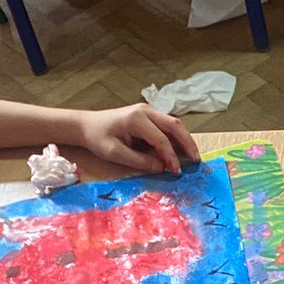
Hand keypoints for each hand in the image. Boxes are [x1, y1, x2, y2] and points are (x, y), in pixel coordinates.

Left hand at [75, 104, 198, 175]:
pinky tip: (181, 151)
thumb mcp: (114, 153)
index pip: (160, 139)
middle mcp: (146, 111)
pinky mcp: (148, 116)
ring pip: (173, 124)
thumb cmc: (98, 138)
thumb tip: (161, 168)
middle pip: (174, 125)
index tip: (176, 172)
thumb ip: (138, 161)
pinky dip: (176, 138)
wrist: (86, 125)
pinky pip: (167, 126)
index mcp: (136, 119)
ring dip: (184, 140)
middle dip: (188, 143)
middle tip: (197, 161)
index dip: (170, 157)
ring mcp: (148, 111)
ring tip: (192, 157)